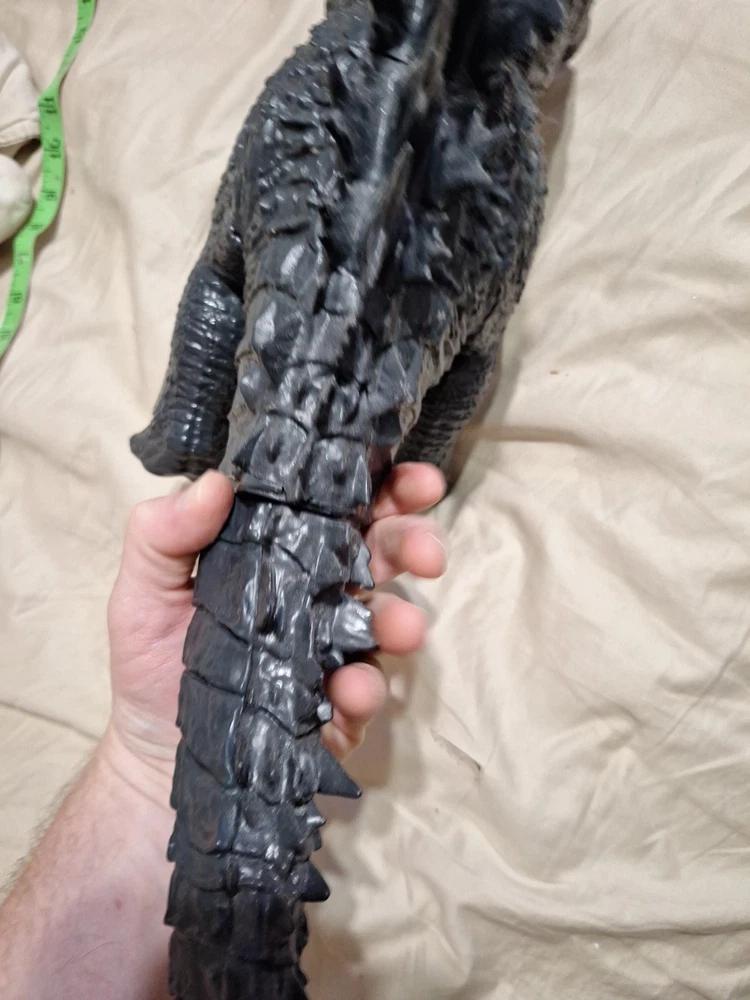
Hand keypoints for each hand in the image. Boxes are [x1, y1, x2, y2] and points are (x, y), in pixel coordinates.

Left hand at [105, 464, 446, 786]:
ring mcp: (334, 650)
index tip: (416, 479)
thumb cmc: (152, 660)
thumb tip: (216, 483)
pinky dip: (364, 687)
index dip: (384, 485)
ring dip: (401, 619)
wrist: (150, 757)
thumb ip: (163, 534)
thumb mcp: (142, 589)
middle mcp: (320, 593)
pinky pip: (363, 692)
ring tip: (404, 628)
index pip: (341, 504)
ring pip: (384, 621)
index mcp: (285, 550)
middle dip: (413, 543)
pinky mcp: (336, 708)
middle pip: (381, 553)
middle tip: (430, 552)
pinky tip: (351, 689)